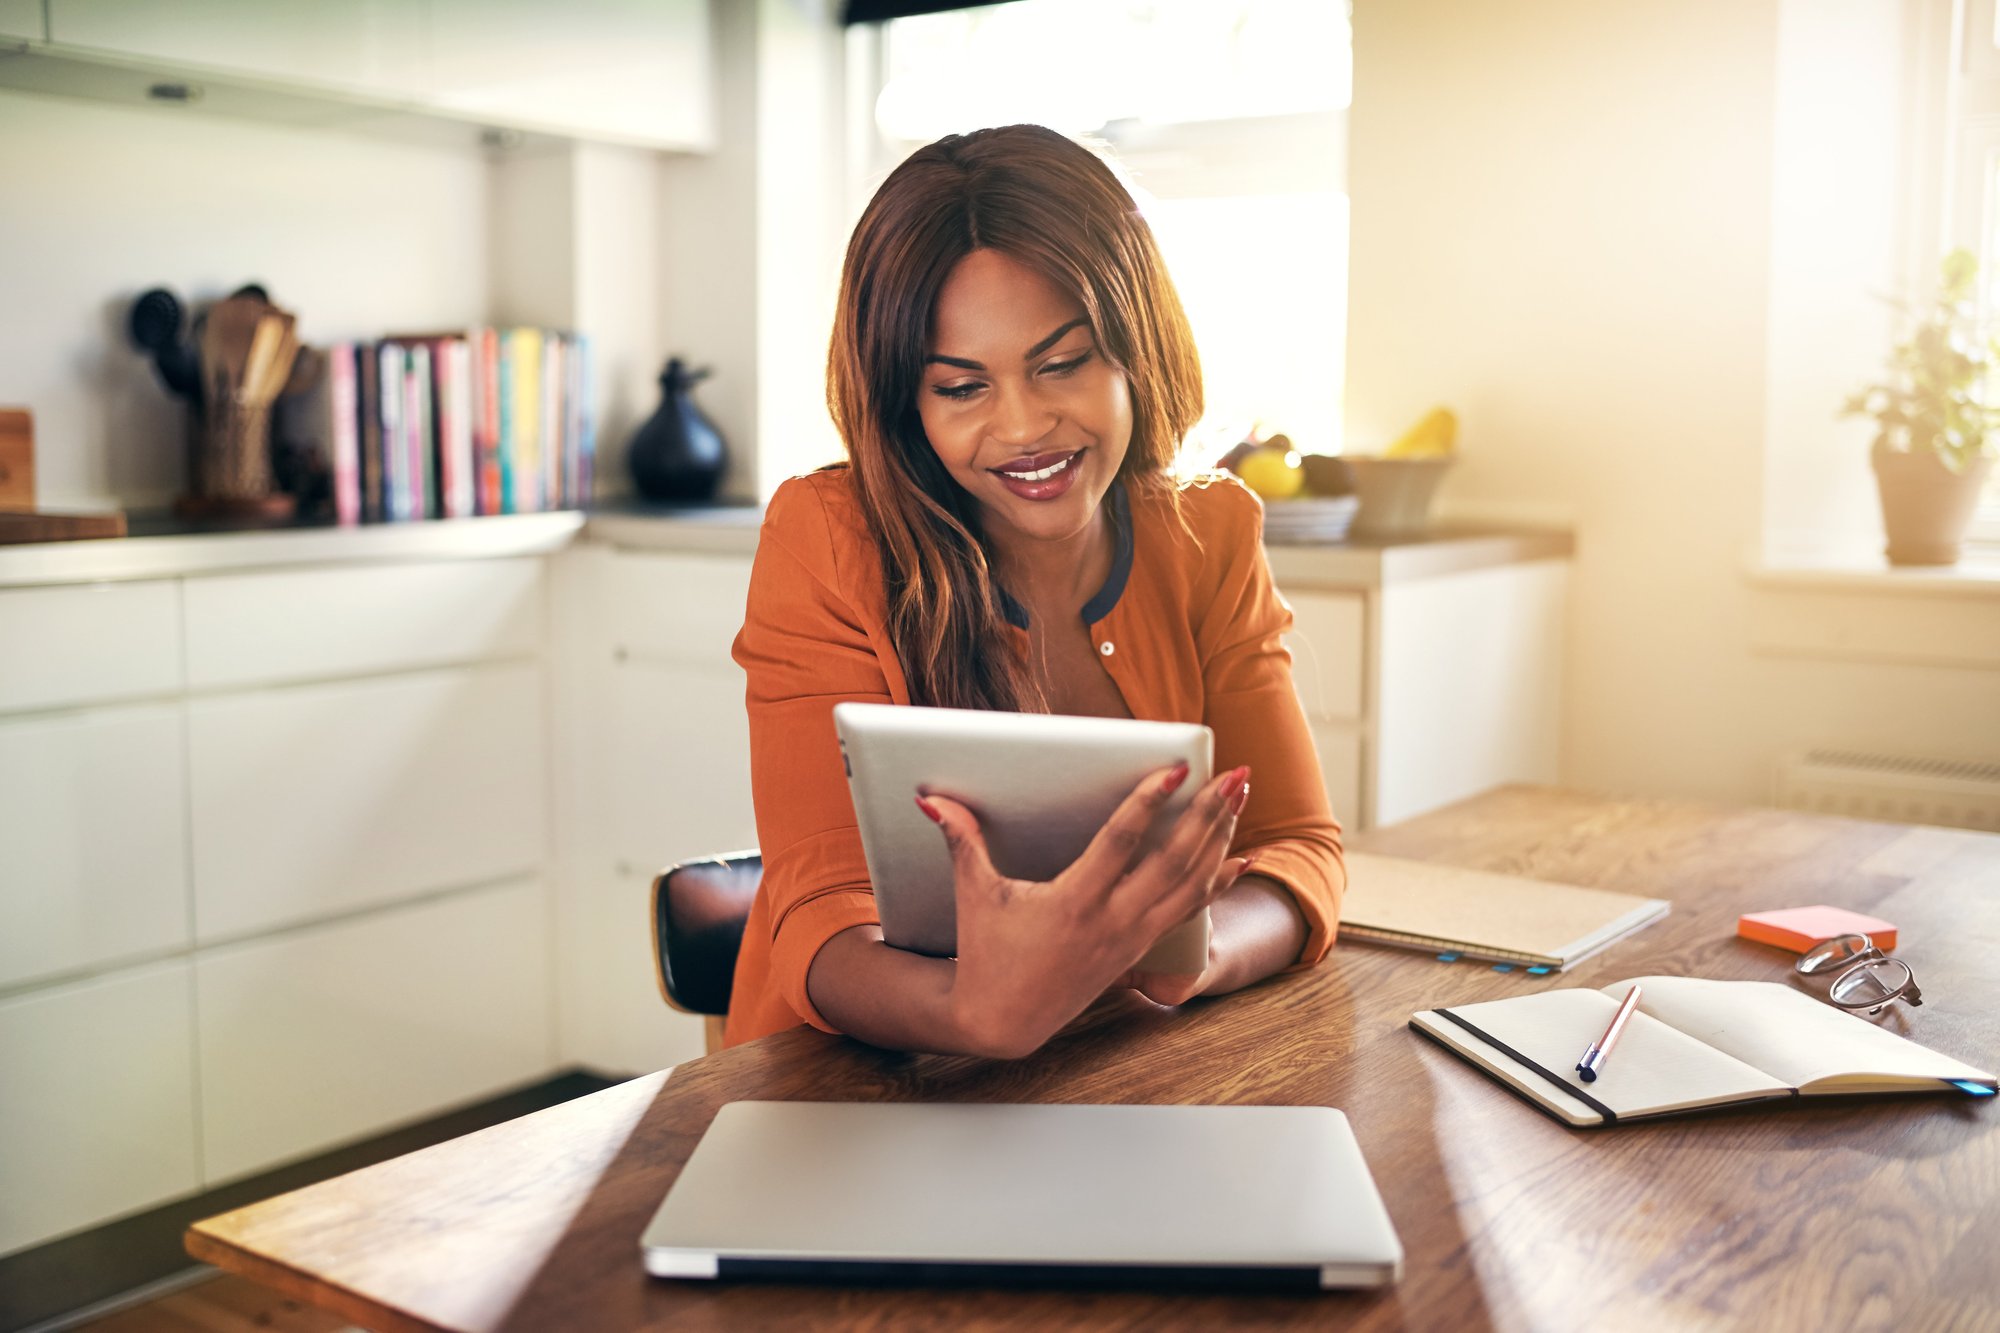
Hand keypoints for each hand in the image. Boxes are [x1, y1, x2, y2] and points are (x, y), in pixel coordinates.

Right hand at [921, 763, 1250, 1058]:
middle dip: (1209, 815)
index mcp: (1074, 903)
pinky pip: (1190, 910)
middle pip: (1175, 861)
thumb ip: (962, 841)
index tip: (1177, 769)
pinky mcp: (1139, 947)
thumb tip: (931, 798)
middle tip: (1237, 774)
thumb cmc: (987, 954)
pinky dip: (1218, 881)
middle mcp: (1113, 921)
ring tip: (1240, 796)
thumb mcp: (974, 896)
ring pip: (1191, 885)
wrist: (1003, 1022)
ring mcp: (1132, 937)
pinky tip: (1242, 856)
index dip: (1150, 803)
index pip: (1122, 843)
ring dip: (1220, 838)